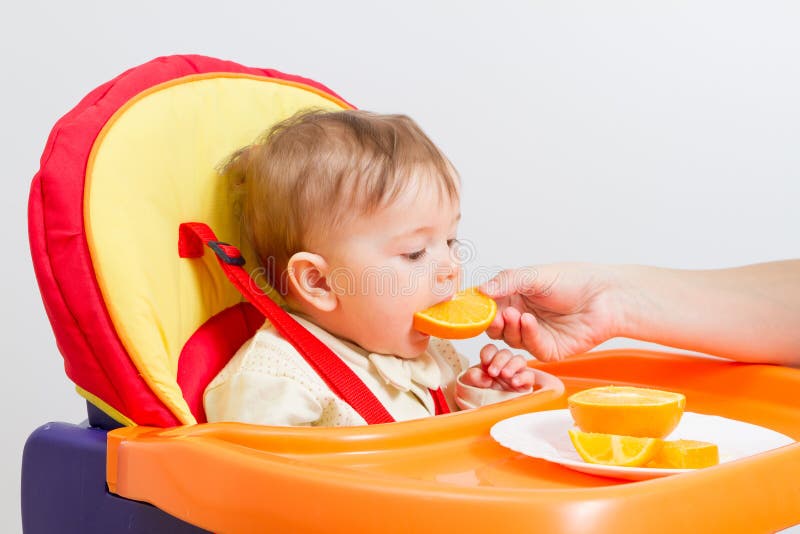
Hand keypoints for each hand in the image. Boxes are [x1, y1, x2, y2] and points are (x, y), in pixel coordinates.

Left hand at [461, 344, 535, 391]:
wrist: (485, 414)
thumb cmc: (477, 398)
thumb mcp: (468, 386)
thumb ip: (472, 377)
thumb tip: (485, 378)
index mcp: (489, 363)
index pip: (491, 349)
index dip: (488, 353)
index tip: (484, 362)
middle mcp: (503, 366)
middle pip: (505, 353)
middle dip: (499, 360)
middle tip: (493, 372)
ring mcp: (514, 375)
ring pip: (519, 360)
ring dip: (512, 365)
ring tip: (505, 375)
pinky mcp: (524, 386)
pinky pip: (529, 376)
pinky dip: (523, 377)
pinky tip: (515, 382)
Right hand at [479, 264, 620, 360]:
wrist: (606, 297)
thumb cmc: (575, 281)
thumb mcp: (535, 275)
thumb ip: (506, 281)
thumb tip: (481, 291)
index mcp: (516, 296)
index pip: (489, 306)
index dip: (480, 309)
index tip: (472, 309)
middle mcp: (522, 316)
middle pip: (495, 327)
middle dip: (492, 322)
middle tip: (496, 315)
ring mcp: (534, 334)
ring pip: (509, 339)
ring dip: (509, 328)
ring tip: (515, 314)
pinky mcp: (548, 350)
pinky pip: (530, 347)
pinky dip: (527, 335)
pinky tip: (529, 321)